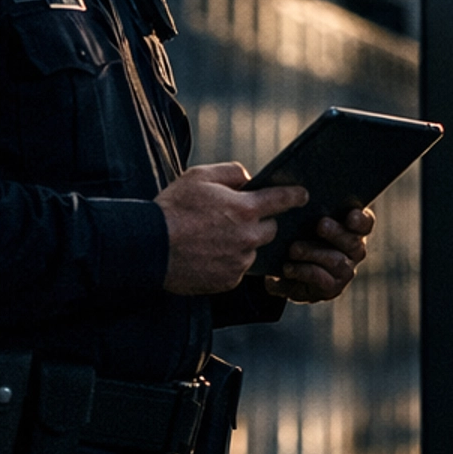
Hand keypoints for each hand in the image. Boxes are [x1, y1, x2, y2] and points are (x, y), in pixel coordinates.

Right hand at [156, 163, 307, 295]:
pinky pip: (237, 269)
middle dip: (260, 223)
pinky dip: (228, 262)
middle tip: (237, 219)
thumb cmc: (172, 208)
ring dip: (242, 244)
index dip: (295, 195)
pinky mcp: (229, 281)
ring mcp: (239, 262)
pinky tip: (207, 255)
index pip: (282, 200)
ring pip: (252, 250)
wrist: (149, 247)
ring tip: (214, 238)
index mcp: (245, 209)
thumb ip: (231, 172)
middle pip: (271, 230)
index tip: (303, 195)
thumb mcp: (199, 176)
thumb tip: (248, 179)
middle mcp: (248, 237)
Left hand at [268, 206, 373, 303]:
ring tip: (294, 248)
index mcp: (351, 228)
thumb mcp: (297, 214)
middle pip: (354, 243)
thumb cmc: (293, 231)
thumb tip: (280, 179)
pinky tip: (288, 267)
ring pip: (338, 262)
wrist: (280, 267)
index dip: (361, 220)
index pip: (365, 223)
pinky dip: (304, 272)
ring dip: (315, 253)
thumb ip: (300, 199)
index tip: (350, 214)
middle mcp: (353, 250)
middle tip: (320, 224)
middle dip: (337, 233)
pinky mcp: (330, 289)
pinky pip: (322, 280)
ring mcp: (344, 271)